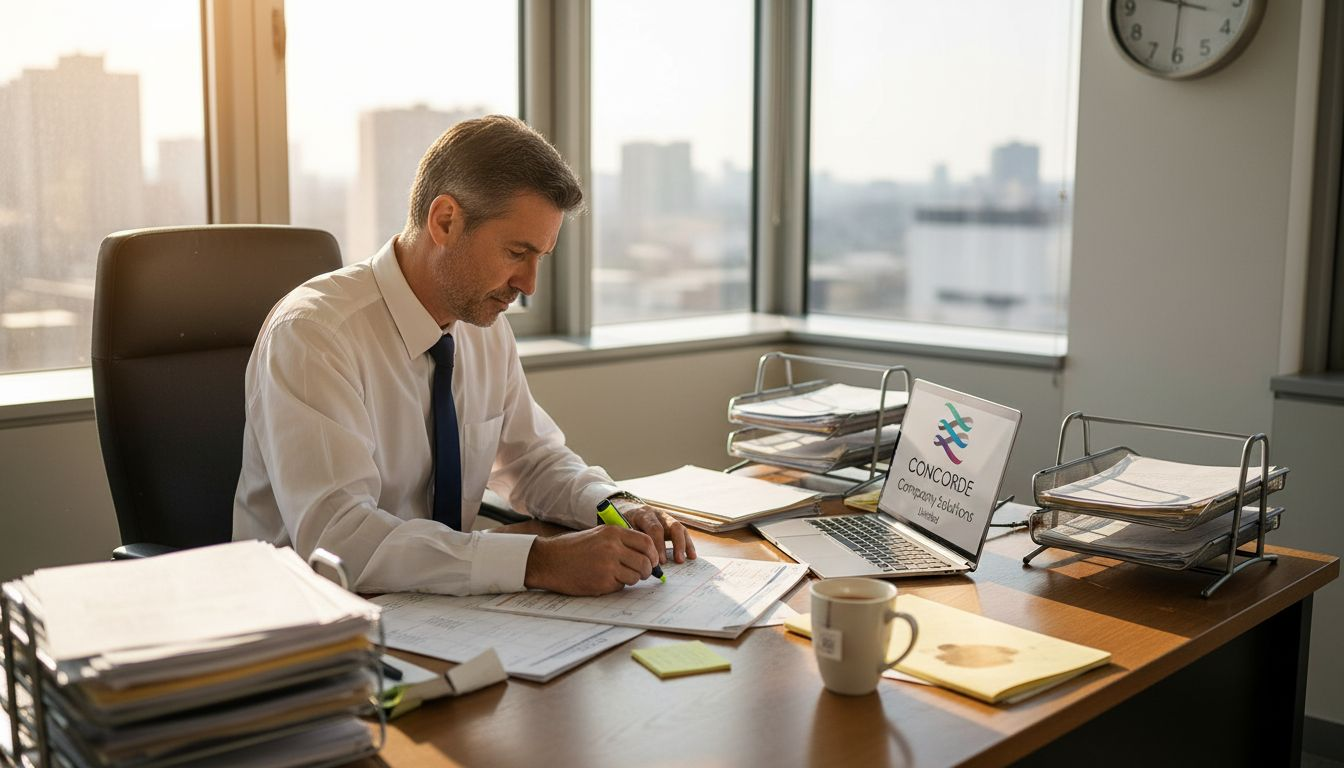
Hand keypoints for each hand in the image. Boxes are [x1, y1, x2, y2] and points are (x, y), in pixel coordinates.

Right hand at [523, 525, 660, 595]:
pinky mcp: (602, 582)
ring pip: (636, 576)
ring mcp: (608, 566)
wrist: (549, 560)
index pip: (646, 542)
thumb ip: (620, 541)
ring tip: (618, 576)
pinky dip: (617, 585)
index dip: (653, 553)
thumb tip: (645, 554)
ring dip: (632, 579)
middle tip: (641, 573)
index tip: (652, 560)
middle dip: (647, 570)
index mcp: (613, 533)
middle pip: (645, 561)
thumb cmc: (573, 548)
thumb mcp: (598, 535)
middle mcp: (613, 547)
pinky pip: (621, 586)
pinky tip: (604, 580)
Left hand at [619, 504, 696, 565]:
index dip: (658, 545)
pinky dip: (687, 544)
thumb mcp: (622, 530)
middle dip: (675, 544)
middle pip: (671, 526)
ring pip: (679, 528)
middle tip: (676, 561)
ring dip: (683, 545)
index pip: (654, 528)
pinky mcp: (671, 523)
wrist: (624, 510)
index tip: (657, 562)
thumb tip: (640, 561)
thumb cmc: (621, 525)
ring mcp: (665, 518)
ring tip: (683, 560)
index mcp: (642, 514)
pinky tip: (691, 556)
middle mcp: (656, 514)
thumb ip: (631, 542)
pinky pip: (683, 532)